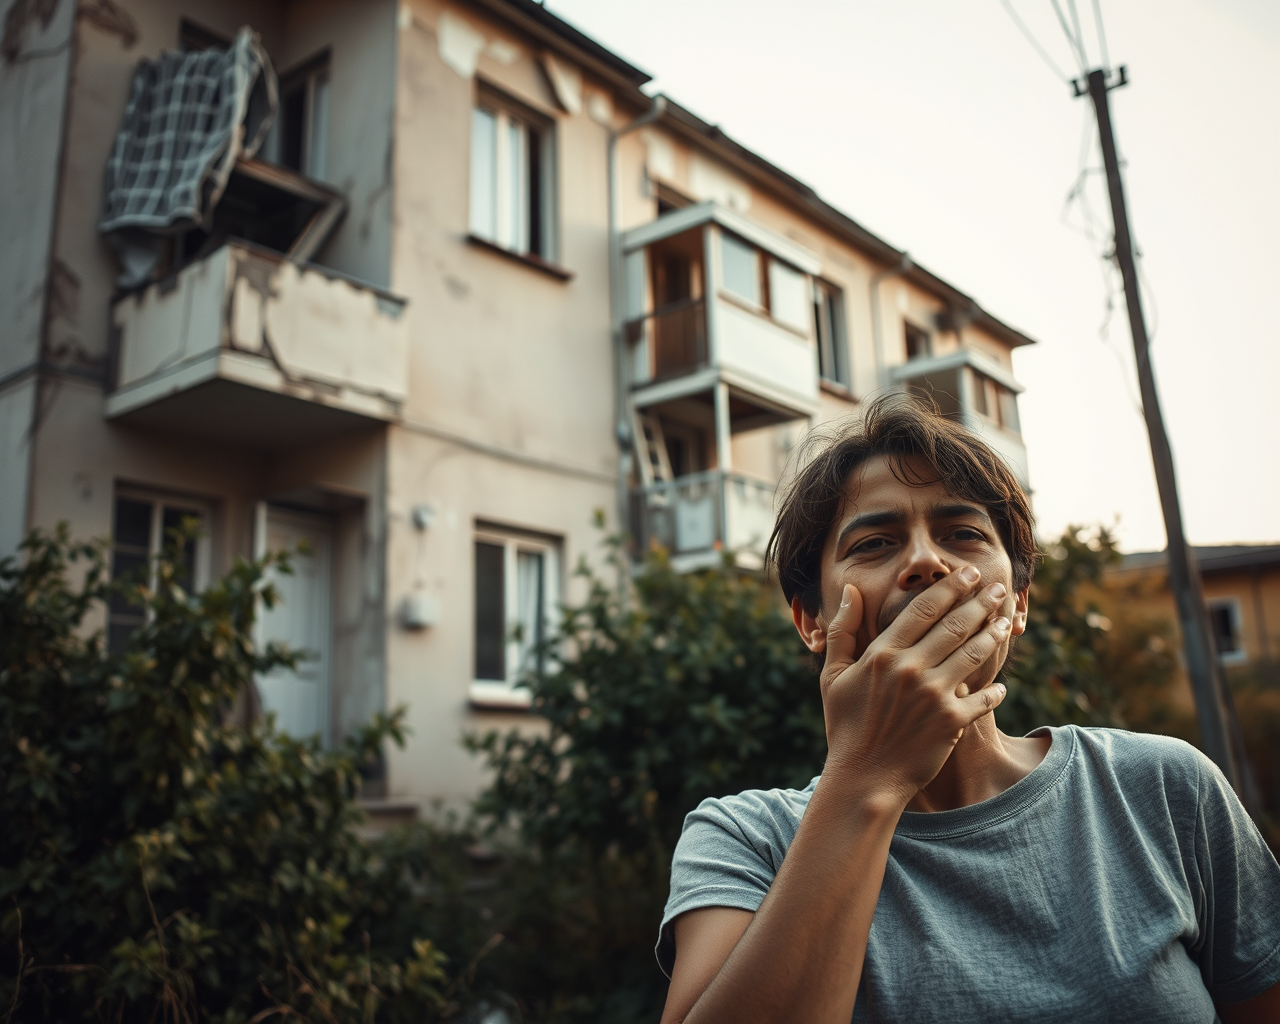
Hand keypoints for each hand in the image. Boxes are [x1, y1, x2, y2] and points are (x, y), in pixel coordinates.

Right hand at [818, 566, 1010, 805]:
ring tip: (1007, 621)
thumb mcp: (833, 675)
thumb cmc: (845, 726)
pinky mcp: (951, 722)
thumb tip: (851, 591)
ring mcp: (933, 695)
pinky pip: (983, 699)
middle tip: (997, 587)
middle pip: (955, 625)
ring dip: (994, 634)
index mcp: (881, 654)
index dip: (949, 588)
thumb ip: (843, 630)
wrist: (863, 779)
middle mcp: (909, 669)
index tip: (967, 574)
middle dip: (980, 602)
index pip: (923, 609)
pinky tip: (1001, 685)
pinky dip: (995, 691)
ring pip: (973, 654)